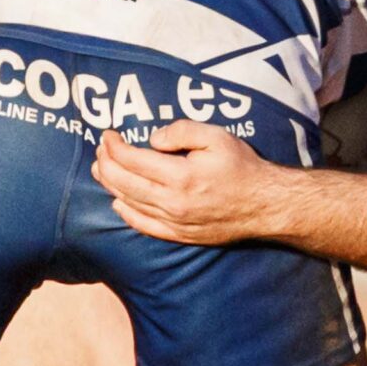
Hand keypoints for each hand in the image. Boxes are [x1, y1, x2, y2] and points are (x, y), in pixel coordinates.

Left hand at [94, 120, 279, 246]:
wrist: (265, 205)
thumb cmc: (243, 167)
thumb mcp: (217, 136)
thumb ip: (181, 130)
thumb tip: (152, 139)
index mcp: (180, 176)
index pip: (131, 159)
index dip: (113, 146)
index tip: (108, 134)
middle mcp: (172, 202)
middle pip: (123, 183)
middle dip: (106, 163)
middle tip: (101, 150)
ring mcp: (175, 222)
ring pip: (129, 203)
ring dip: (110, 185)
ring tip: (102, 170)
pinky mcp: (180, 235)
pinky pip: (144, 225)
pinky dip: (127, 214)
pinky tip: (119, 202)